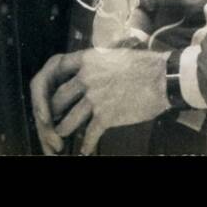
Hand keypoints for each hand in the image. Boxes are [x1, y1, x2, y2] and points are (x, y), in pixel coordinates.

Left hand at [30, 48, 169, 155]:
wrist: (162, 78)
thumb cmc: (142, 65)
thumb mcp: (111, 55)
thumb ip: (93, 65)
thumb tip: (82, 75)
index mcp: (85, 59)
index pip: (53, 69)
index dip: (45, 83)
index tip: (44, 94)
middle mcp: (85, 78)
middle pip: (57, 98)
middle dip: (50, 114)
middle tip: (48, 122)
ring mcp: (94, 98)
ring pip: (68, 119)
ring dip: (61, 131)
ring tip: (59, 137)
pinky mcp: (106, 116)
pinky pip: (89, 134)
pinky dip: (85, 145)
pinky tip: (84, 150)